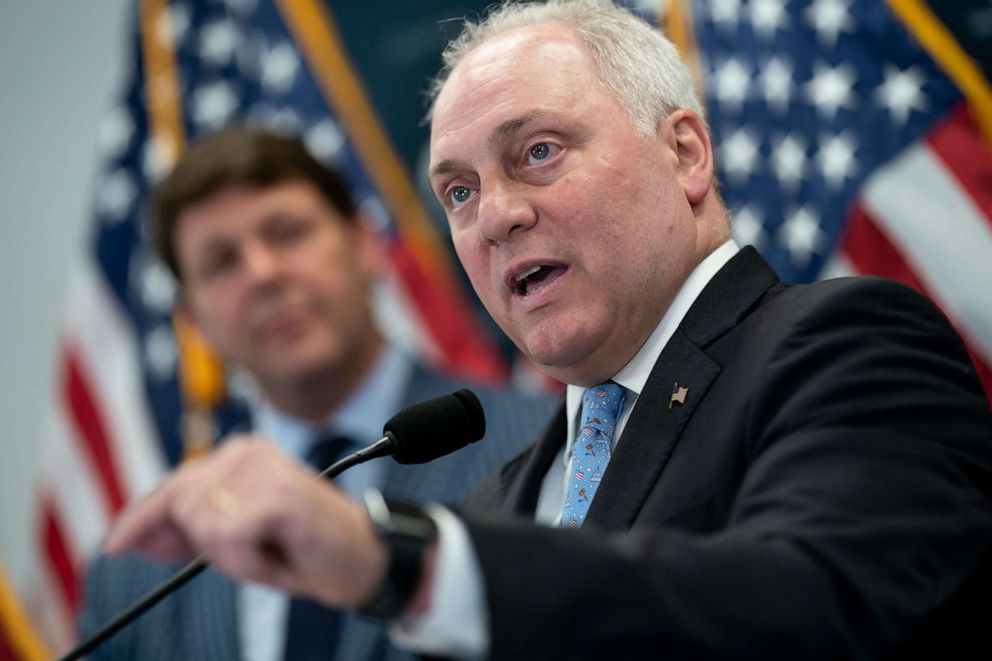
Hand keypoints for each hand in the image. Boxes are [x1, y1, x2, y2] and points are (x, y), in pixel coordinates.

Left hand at [104, 436, 386, 606]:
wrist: (365, 560)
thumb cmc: (305, 547)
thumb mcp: (239, 538)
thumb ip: (190, 528)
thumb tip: (132, 536)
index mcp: (239, 454)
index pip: (173, 484)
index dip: (141, 518)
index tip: (116, 543)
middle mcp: (247, 452)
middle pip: (179, 505)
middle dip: (205, 545)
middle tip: (256, 554)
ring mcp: (261, 470)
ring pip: (201, 526)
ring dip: (232, 557)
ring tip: (272, 553)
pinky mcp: (275, 494)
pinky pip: (228, 541)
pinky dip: (249, 563)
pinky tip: (280, 557)